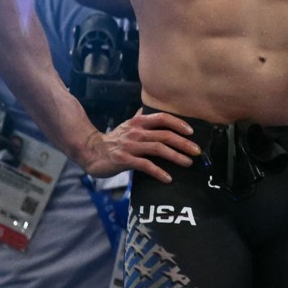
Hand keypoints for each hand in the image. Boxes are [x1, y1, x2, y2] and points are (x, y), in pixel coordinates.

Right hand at [80, 108, 201, 182]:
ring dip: (176, 156)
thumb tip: (147, 110)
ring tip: (188, 163)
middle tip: (197, 151)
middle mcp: (136, 132)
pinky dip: (158, 172)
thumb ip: (139, 119)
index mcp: (139, 122)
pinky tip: (168, 178)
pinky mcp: (124, 160)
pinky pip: (145, 165)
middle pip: (165, 135)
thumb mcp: (127, 126)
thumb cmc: (113, 140)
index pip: (163, 118)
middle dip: (183, 143)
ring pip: (158, 149)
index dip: (178, 123)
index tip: (191, 131)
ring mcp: (130, 146)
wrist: (90, 152)